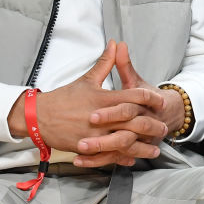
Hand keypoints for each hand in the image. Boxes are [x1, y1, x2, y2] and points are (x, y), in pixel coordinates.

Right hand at [7, 41, 168, 166]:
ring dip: (142, 147)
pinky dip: (123, 159)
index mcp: (103, 98)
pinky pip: (110, 156)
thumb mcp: (86, 79)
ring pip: (125, 143)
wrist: (39, 117)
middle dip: (152, 126)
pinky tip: (133, 159)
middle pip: (135, 122)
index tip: (160, 101)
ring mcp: (95, 135)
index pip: (134, 96)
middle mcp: (102, 118)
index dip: (151, 98)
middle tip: (164, 127)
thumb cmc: (64, 98)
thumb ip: (105, 63)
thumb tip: (116, 44)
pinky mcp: (88, 148)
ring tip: (154, 149)